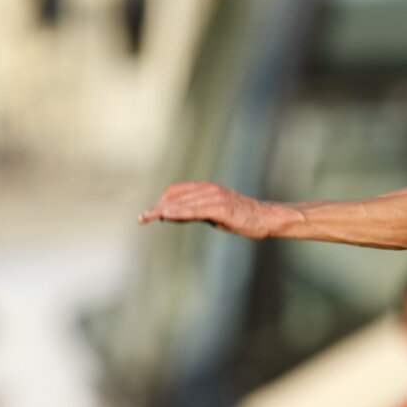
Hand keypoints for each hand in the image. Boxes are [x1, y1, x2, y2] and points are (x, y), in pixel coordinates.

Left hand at [138, 180, 279, 237]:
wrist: (264, 218)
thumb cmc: (240, 217)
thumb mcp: (214, 213)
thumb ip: (194, 211)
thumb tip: (170, 214)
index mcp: (206, 188)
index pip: (176, 191)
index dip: (160, 201)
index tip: (147, 213)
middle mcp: (209, 188)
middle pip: (175, 195)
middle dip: (156, 207)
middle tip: (141, 218)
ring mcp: (215, 196)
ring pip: (182, 202)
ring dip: (162, 209)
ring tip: (148, 217)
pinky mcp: (221, 207)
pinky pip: (195, 209)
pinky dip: (179, 212)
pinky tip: (166, 216)